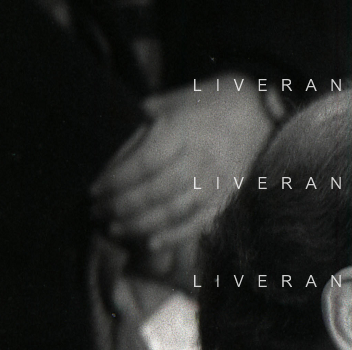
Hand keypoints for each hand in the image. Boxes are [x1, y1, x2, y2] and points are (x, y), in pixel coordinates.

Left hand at [90, 76, 274, 252]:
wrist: (258, 113)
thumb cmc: (207, 103)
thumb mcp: (169, 103)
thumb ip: (141, 127)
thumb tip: (112, 157)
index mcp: (182, 131)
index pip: (143, 163)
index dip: (115, 181)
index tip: (93, 190)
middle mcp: (200, 160)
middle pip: (156, 192)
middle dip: (122, 206)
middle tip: (97, 212)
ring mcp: (215, 182)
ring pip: (174, 212)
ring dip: (141, 224)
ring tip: (115, 228)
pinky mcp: (226, 198)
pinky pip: (198, 223)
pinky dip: (174, 236)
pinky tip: (151, 243)